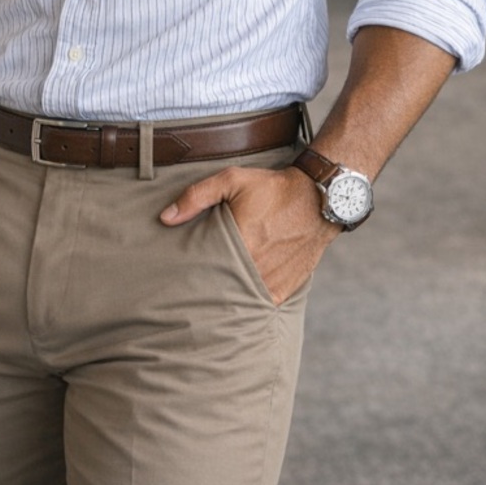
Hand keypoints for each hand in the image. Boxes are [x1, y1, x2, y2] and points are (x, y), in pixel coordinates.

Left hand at [160, 165, 340, 303]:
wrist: (319, 199)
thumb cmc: (274, 188)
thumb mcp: (233, 180)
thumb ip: (197, 196)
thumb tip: (166, 217)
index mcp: (241, 242)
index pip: (205, 269)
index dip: (191, 274)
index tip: (178, 276)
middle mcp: (256, 267)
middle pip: (220, 288)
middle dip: (205, 289)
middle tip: (188, 290)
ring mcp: (272, 282)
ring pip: (240, 300)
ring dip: (226, 298)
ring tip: (209, 297)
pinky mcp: (285, 289)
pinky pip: (260, 304)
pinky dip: (248, 303)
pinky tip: (236, 300)